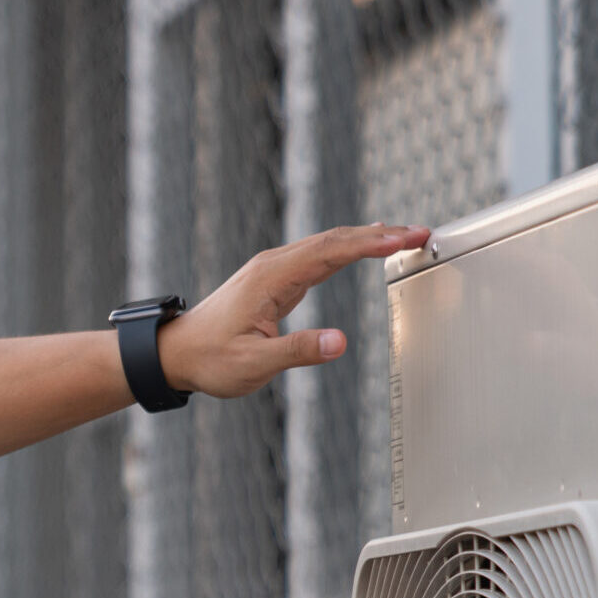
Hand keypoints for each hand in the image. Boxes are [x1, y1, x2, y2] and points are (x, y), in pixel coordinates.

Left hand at [155, 223, 430, 399]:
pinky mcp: (274, 279)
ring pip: (327, 243)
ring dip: (366, 238)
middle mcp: (273, 265)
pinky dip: (347, 248)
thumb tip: (339, 342)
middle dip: (380, 234)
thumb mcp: (253, 363)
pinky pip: (318, 254)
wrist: (175, 353)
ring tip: (405, 235)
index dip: (371, 243)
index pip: (331, 251)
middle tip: (421, 233)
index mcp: (271, 278)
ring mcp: (273, 269)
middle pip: (334, 239)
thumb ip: (297, 352)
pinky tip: (364, 246)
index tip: (406, 238)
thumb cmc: (210, 360)